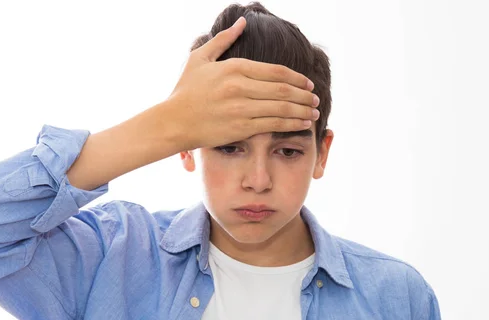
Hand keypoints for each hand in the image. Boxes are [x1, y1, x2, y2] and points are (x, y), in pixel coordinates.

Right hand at [165, 16, 319, 149]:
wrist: (173, 122)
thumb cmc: (185, 91)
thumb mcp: (200, 58)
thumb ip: (223, 40)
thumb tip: (243, 23)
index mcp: (234, 68)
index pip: (276, 71)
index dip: (297, 78)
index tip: (308, 83)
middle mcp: (240, 87)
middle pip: (283, 89)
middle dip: (304, 95)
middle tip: (316, 98)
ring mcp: (241, 108)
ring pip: (282, 108)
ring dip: (302, 110)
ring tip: (314, 112)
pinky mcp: (240, 128)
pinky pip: (273, 124)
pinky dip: (291, 123)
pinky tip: (302, 123)